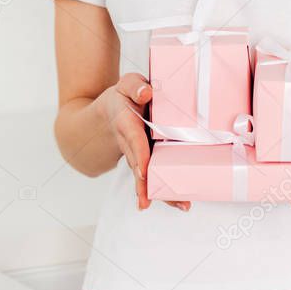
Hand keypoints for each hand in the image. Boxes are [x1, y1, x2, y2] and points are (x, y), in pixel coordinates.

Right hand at [97, 73, 190, 212]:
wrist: (109, 114)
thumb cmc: (123, 98)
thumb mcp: (126, 84)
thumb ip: (134, 86)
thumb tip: (146, 92)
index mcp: (126, 123)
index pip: (133, 140)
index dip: (139, 156)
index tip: (142, 171)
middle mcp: (131, 144)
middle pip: (138, 166)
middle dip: (144, 184)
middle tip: (149, 202)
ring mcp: (138, 155)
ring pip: (146, 177)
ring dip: (159, 192)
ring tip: (181, 205)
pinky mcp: (147, 160)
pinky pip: (154, 176)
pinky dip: (164, 190)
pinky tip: (180, 202)